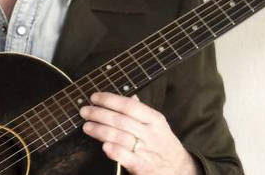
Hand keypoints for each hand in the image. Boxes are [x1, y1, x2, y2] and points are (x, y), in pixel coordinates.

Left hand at [79, 92, 197, 174]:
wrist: (179, 170)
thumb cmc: (163, 144)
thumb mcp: (157, 125)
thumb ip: (142, 111)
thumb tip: (130, 97)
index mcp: (154, 119)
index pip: (129, 106)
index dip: (110, 100)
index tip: (94, 97)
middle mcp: (151, 133)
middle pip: (121, 120)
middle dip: (99, 114)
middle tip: (84, 111)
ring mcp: (147, 150)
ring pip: (120, 137)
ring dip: (100, 130)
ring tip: (87, 126)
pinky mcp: (143, 167)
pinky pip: (126, 157)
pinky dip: (114, 151)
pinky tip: (103, 146)